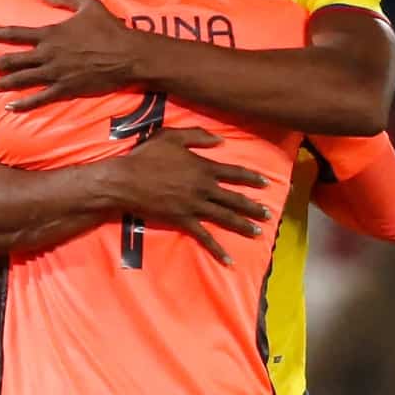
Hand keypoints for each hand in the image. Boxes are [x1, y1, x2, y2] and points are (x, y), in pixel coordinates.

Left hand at [0, 0, 142, 110]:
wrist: (126, 55)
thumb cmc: (109, 28)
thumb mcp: (88, 5)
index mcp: (52, 34)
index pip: (19, 34)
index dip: (1, 34)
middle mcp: (49, 54)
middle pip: (17, 60)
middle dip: (0, 63)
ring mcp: (56, 73)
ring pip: (24, 80)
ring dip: (7, 82)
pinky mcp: (65, 89)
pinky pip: (40, 99)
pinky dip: (24, 104)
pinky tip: (12, 107)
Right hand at [103, 127, 270, 264]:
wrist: (126, 180)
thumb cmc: (147, 155)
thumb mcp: (172, 136)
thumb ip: (197, 135)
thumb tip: (221, 141)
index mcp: (203, 167)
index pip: (234, 173)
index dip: (251, 178)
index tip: (266, 183)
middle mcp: (204, 188)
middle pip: (235, 199)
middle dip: (253, 207)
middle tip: (268, 214)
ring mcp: (194, 206)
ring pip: (225, 217)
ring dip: (243, 225)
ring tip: (258, 232)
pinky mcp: (183, 220)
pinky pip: (204, 236)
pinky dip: (217, 249)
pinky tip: (229, 259)